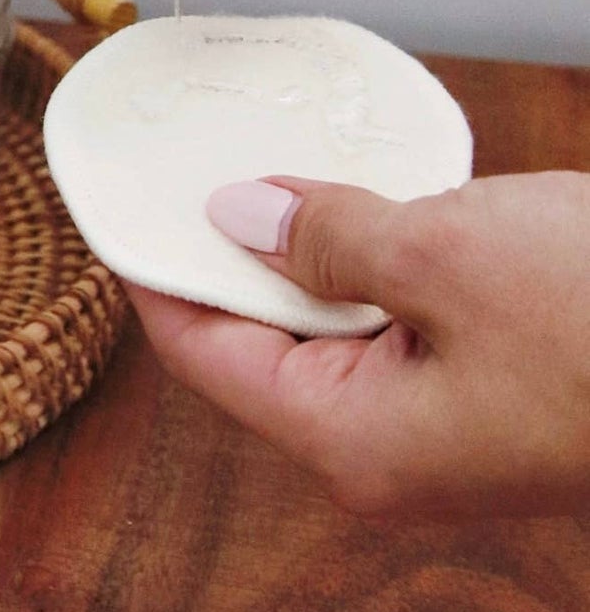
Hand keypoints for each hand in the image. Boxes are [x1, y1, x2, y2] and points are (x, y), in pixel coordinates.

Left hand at [125, 171, 589, 519]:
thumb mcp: (447, 254)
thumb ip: (328, 234)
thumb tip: (241, 212)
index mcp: (353, 442)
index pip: (204, 351)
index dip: (155, 269)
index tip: (119, 202)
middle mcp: (386, 452)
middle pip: (261, 343)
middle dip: (230, 249)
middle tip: (191, 159)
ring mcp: (443, 428)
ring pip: (332, 328)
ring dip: (305, 249)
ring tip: (266, 163)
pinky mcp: (493, 392)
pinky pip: (398, 324)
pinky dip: (371, 261)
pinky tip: (362, 198)